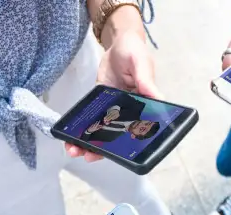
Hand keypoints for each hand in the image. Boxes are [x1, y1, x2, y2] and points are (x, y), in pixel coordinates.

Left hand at [67, 14, 160, 162]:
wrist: (118, 42)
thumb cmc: (134, 51)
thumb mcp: (141, 64)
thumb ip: (147, 81)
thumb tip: (159, 99)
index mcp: (144, 108)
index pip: (136, 132)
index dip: (126, 146)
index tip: (115, 156)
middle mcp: (129, 114)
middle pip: (117, 138)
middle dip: (102, 149)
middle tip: (88, 155)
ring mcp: (114, 111)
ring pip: (102, 133)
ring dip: (88, 143)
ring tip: (73, 150)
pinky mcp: (100, 106)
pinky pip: (92, 122)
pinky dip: (82, 130)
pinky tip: (71, 137)